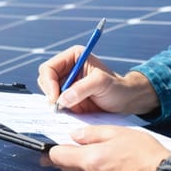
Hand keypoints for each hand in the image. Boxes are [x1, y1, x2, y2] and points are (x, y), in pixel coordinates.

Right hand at [37, 46, 158, 114]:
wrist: (125, 101)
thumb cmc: (117, 87)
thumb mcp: (101, 83)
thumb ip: (82, 88)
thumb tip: (61, 99)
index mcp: (73, 57)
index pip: (49, 68)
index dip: (49, 83)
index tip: (55, 98)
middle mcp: (67, 69)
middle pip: (45, 80)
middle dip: (50, 93)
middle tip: (59, 106)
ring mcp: (66, 85)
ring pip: (48, 94)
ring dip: (55, 103)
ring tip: (70, 109)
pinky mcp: (68, 99)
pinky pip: (56, 105)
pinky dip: (59, 110)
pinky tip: (70, 113)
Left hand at [46, 125, 170, 170]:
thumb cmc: (147, 154)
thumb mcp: (119, 133)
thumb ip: (93, 133)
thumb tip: (75, 136)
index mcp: (91, 159)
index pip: (58, 157)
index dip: (56, 150)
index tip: (57, 148)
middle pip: (71, 170)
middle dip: (75, 160)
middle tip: (90, 152)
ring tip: (116, 163)